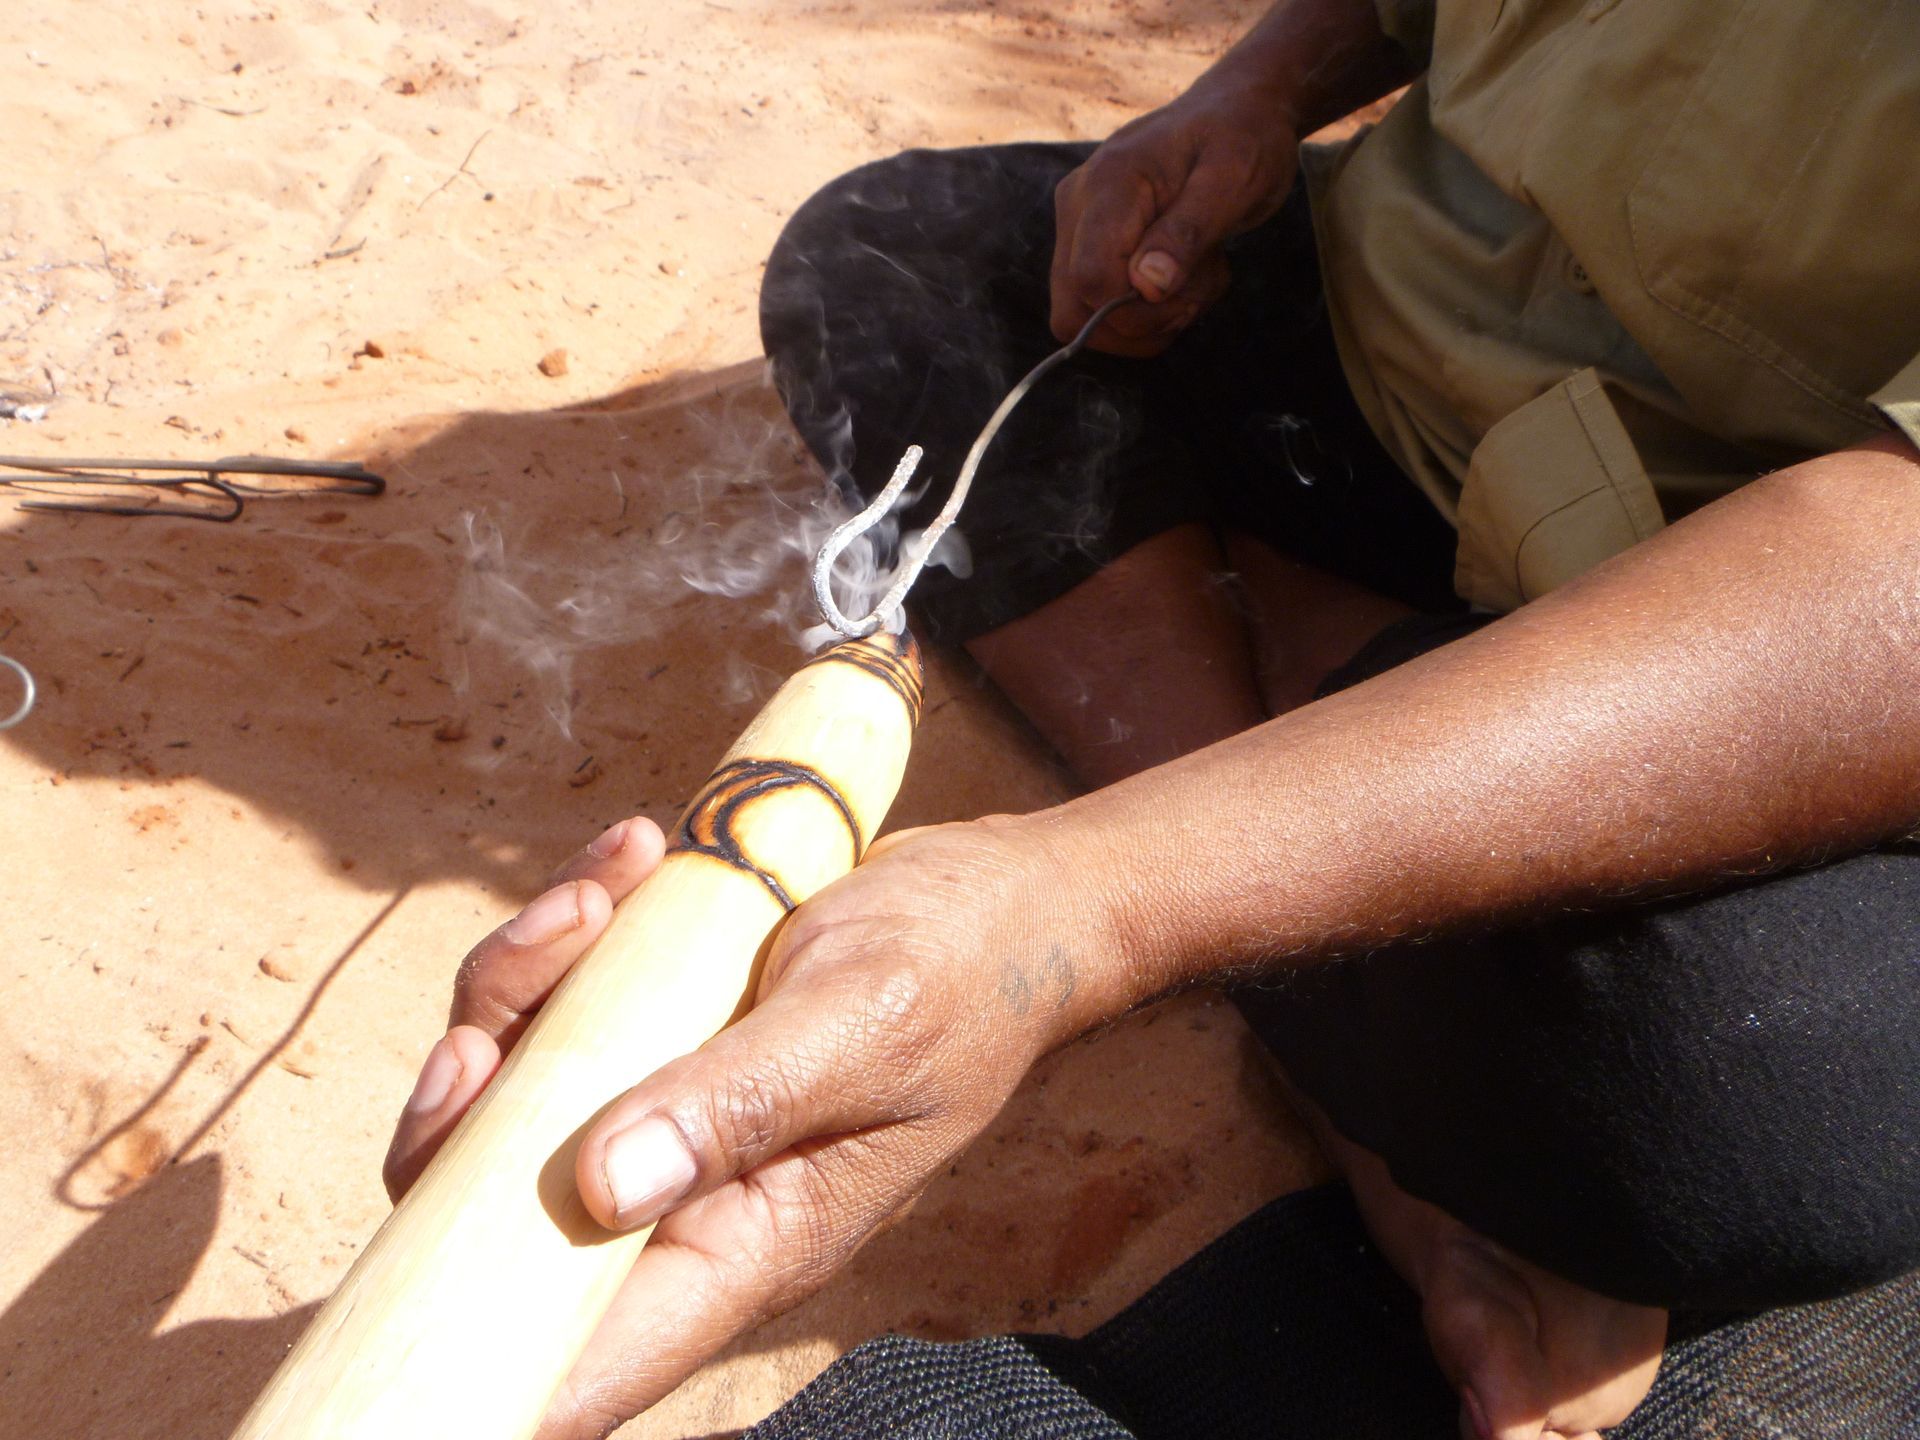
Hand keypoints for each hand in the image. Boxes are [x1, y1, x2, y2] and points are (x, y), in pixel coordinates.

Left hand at [384, 813, 1087, 1438]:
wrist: (1002, 897)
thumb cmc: (958, 972)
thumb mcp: (857, 1028)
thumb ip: (738, 1106)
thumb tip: (600, 1189)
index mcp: (746, 1241)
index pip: (586, 1360)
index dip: (478, 1365)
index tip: (397, 1316)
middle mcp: (689, 1194)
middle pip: (501, 1216)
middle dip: (458, 1119)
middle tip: (485, 1028)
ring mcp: (666, 1107)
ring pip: (514, 1087)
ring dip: (520, 982)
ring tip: (602, 886)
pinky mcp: (657, 1031)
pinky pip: (560, 997)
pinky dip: (569, 927)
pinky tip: (631, 852)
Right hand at [1052, 82, 1299, 355]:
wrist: (1236, 111)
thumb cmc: (1242, 137)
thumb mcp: (1234, 178)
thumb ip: (1189, 231)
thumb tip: (1147, 285)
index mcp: (1109, 183)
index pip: (1091, 278)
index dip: (1139, 308)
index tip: (1190, 285)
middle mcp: (1076, 206)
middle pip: (1074, 311)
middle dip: (1141, 323)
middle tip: (1195, 288)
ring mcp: (1076, 227)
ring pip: (1081, 318)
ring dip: (1146, 323)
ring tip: (1194, 278)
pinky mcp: (1086, 244)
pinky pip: (1097, 309)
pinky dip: (1144, 315)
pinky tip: (1181, 278)